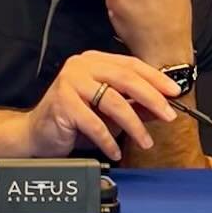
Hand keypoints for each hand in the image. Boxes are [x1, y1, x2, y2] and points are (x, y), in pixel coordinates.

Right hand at [25, 50, 179, 161]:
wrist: (36, 135)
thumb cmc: (73, 121)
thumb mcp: (108, 113)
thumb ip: (133, 106)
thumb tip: (162, 107)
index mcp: (94, 61)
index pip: (131, 65)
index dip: (156, 78)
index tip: (175, 93)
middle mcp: (82, 66)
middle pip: (126, 79)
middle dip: (152, 98)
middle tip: (169, 115)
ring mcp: (70, 82)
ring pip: (113, 101)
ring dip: (134, 125)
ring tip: (145, 141)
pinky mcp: (63, 102)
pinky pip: (94, 123)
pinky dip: (109, 140)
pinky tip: (116, 151)